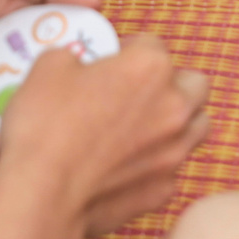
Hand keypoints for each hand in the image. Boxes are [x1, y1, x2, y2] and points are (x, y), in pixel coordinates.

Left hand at [0, 0, 97, 151]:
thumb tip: (97, 4)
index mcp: (29, 27)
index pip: (74, 45)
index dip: (94, 55)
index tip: (110, 66)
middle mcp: (16, 64)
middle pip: (58, 88)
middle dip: (73, 100)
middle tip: (83, 107)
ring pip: (29, 120)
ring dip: (40, 128)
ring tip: (47, 132)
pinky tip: (1, 140)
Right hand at [0, 32, 209, 236]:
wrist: (42, 194)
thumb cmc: (45, 126)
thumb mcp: (50, 66)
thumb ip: (77, 58)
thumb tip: (80, 68)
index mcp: (150, 67)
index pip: (151, 44)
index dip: (127, 50)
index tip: (109, 62)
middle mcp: (173, 107)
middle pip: (194, 85)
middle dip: (171, 83)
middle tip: (136, 92)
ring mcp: (173, 153)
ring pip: (196, 127)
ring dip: (176, 123)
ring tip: (141, 128)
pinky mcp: (162, 191)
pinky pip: (171, 170)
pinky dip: (155, 165)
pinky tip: (126, 167)